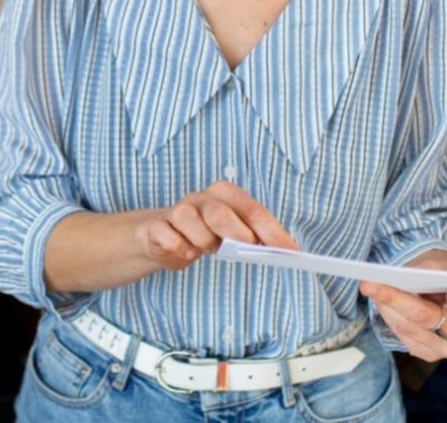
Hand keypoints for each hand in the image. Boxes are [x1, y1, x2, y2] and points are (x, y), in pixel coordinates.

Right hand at [133, 180, 297, 271]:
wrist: (158, 236)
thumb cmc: (202, 234)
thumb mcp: (227, 233)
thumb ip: (249, 236)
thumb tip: (279, 250)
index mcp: (223, 193)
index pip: (252, 210)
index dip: (272, 231)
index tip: (290, 250)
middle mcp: (199, 198)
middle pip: (220, 213)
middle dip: (237, 235)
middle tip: (247, 251)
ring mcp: (176, 210)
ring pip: (191, 223)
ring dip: (204, 243)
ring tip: (207, 249)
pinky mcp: (156, 227)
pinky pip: (171, 240)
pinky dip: (181, 250)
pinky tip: (185, 252)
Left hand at [361, 249, 446, 361]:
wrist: (433, 290)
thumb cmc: (437, 275)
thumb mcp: (437, 265)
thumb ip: (428, 272)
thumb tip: (402, 278)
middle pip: (428, 317)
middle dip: (396, 299)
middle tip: (370, 283)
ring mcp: (445, 348)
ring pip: (409, 328)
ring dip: (385, 306)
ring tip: (368, 286)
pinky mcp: (426, 353)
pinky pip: (403, 337)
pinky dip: (388, 316)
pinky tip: (378, 300)